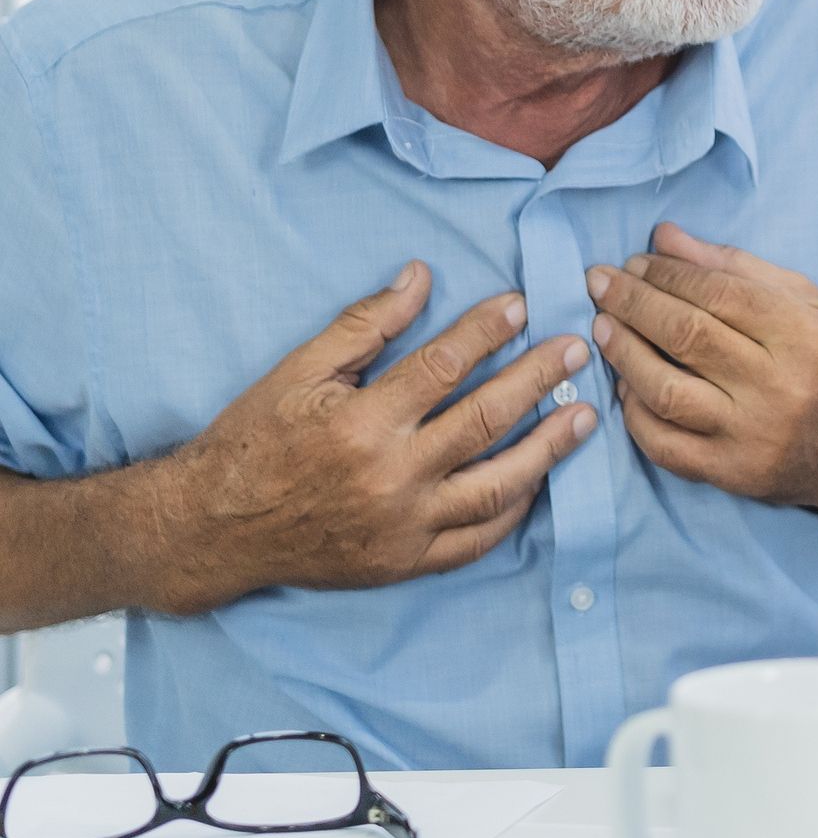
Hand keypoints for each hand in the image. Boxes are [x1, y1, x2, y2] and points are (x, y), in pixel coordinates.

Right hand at [161, 263, 596, 610]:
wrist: (213, 528)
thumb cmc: (254, 439)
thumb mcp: (298, 371)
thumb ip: (365, 324)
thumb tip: (421, 275)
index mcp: (360, 423)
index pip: (443, 365)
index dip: (487, 330)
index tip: (521, 304)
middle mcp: (388, 477)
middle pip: (485, 420)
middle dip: (538, 379)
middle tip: (576, 350)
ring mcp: (402, 526)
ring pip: (497, 485)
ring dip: (548, 448)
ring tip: (584, 415)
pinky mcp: (405, 562)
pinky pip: (477, 539)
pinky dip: (514, 508)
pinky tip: (539, 478)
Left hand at [587, 225, 817, 526]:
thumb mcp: (806, 303)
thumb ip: (736, 268)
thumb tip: (664, 237)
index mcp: (804, 335)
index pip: (718, 293)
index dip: (668, 274)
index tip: (636, 262)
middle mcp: (780, 385)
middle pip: (686, 335)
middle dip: (633, 303)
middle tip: (601, 283)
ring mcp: (753, 435)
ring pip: (666, 390)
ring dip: (623, 353)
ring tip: (602, 326)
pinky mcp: (733, 474)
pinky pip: (664, 444)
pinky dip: (634, 412)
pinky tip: (624, 384)